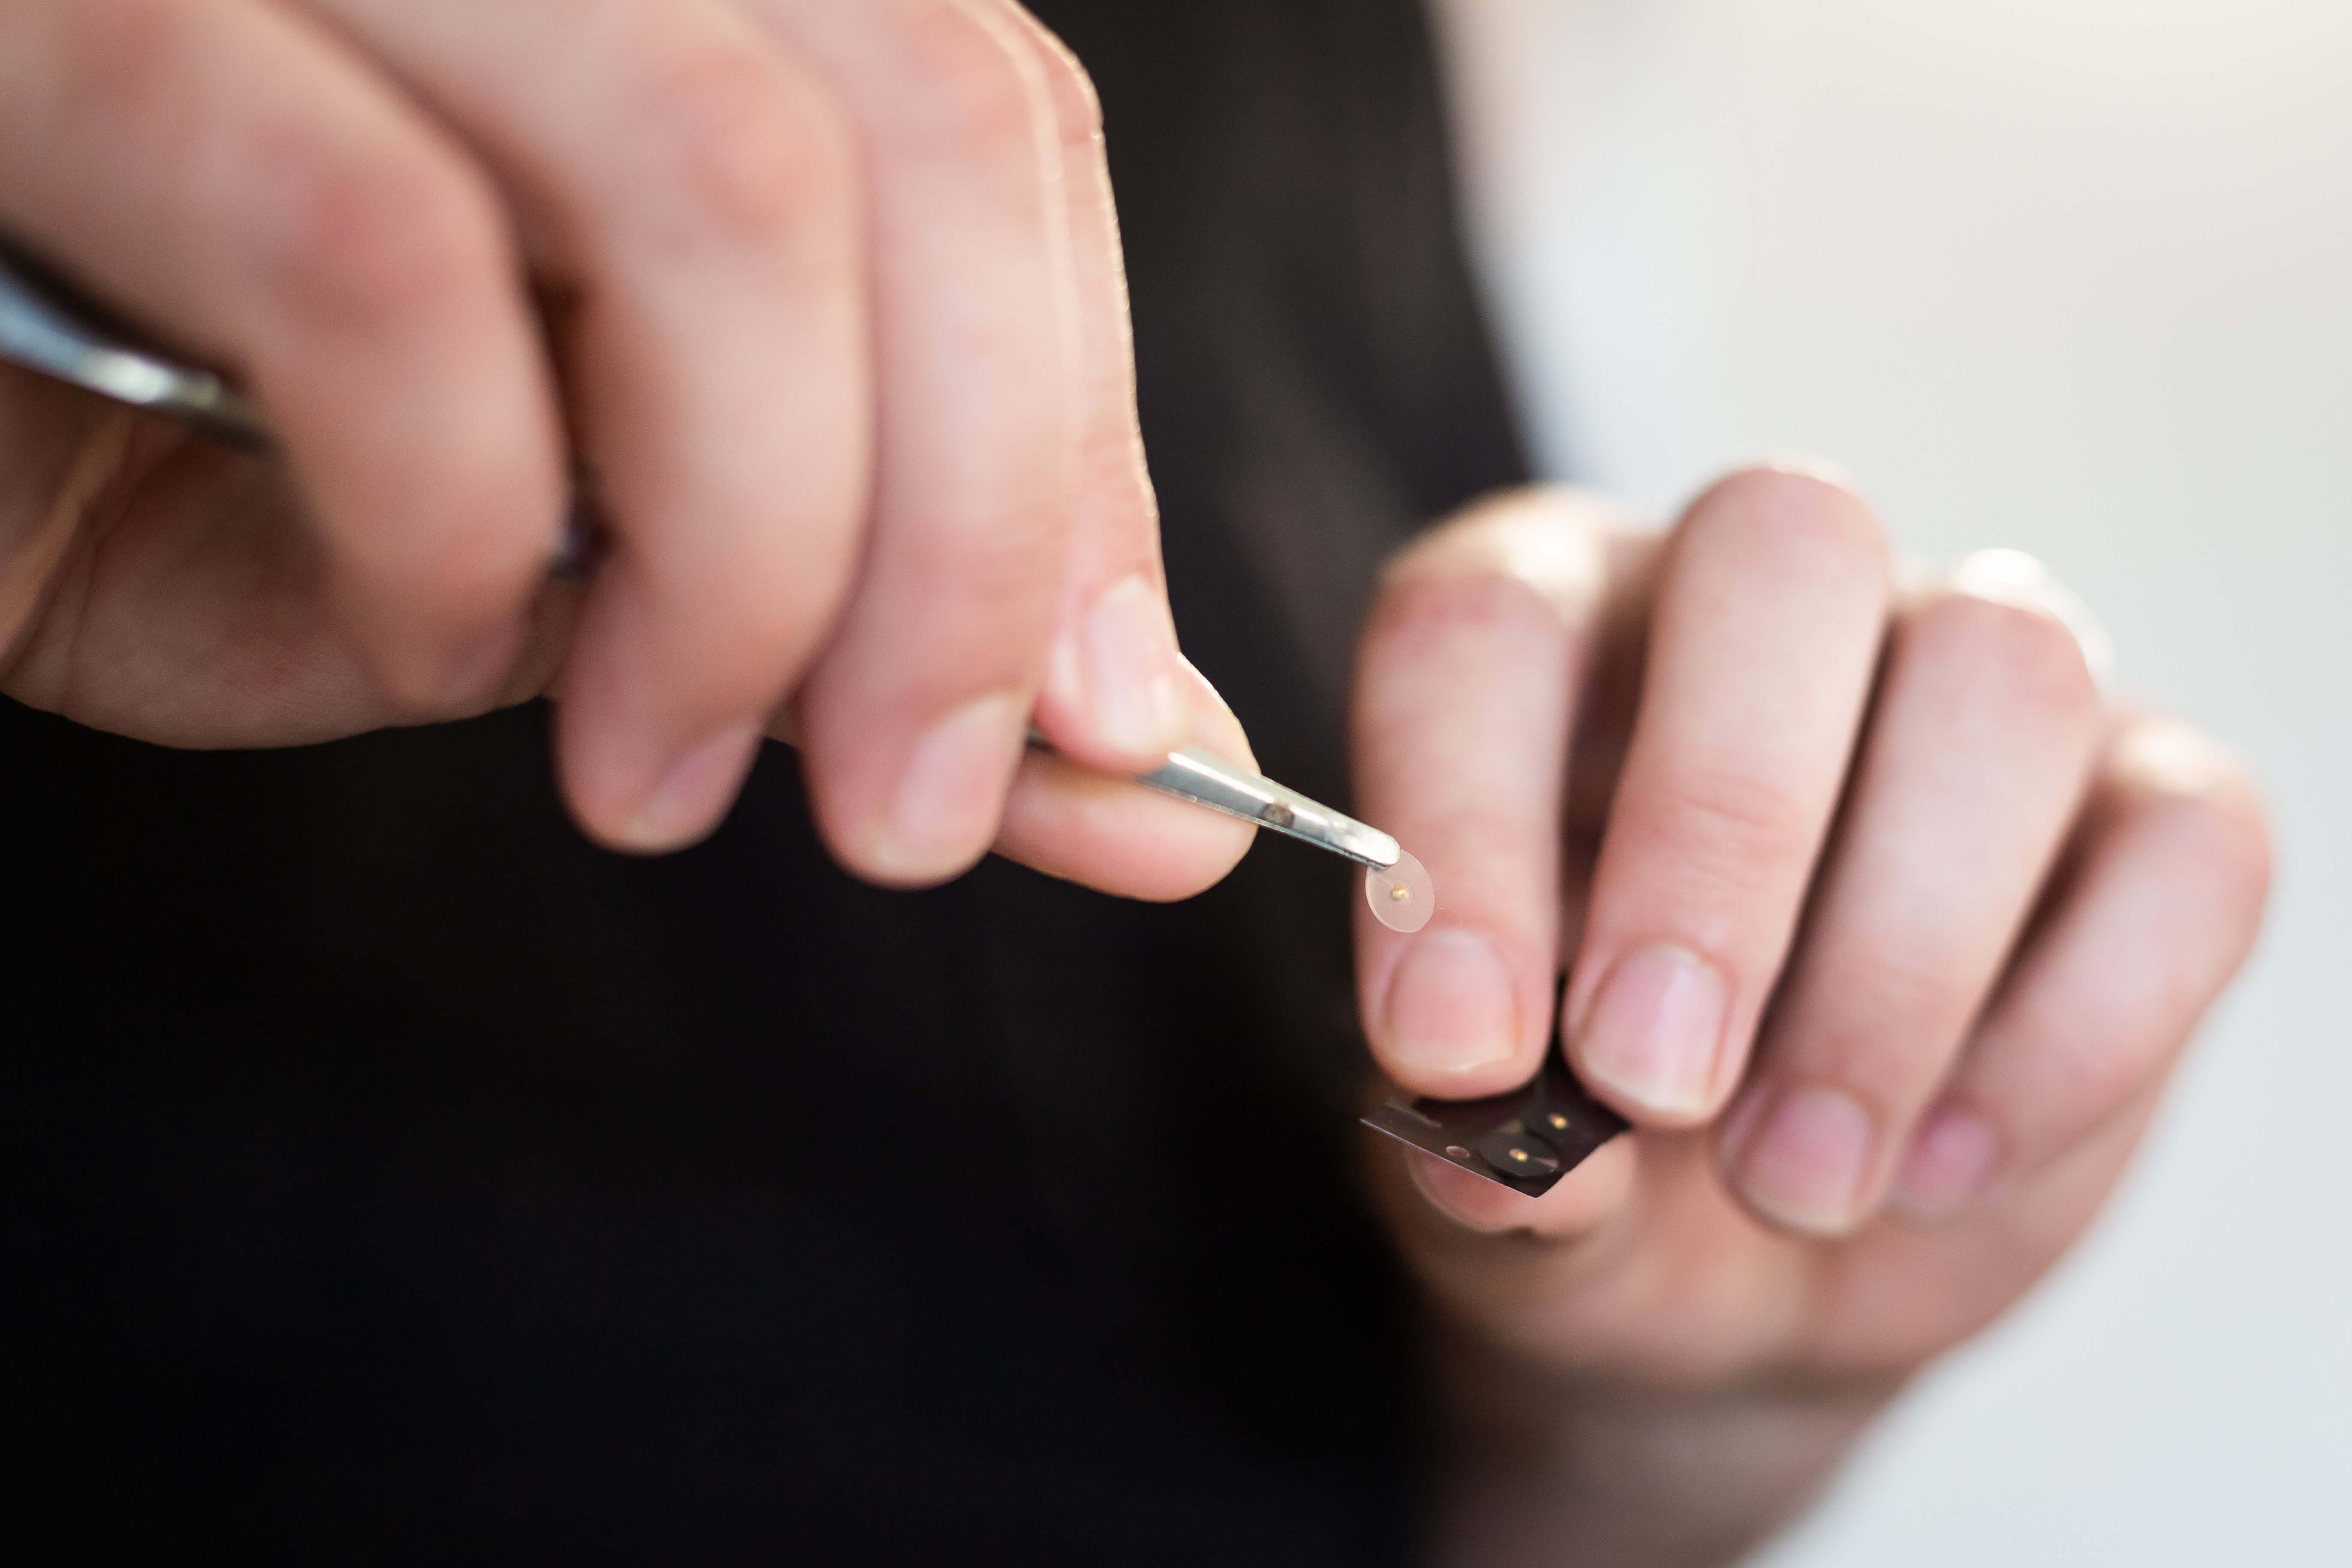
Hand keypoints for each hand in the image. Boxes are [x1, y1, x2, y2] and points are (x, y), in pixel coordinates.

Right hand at [0, 0, 1249, 894]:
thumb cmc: (118, 427)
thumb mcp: (524, 537)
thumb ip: (837, 623)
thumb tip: (1145, 777)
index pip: (981, 115)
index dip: (1081, 433)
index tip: (1106, 716)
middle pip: (918, 121)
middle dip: (974, 527)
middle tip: (907, 807)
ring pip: (720, 175)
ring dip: (757, 551)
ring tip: (668, 771)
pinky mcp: (70, 18)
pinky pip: (380, 258)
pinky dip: (456, 515)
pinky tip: (430, 641)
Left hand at [1349, 474, 2269, 1564]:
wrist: (1745, 1263)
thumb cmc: (1592, 1155)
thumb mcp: (1494, 1169)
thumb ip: (1479, 1137)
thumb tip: (1504, 1161)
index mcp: (1555, 636)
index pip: (1487, 623)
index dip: (1461, 822)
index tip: (1456, 1050)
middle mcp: (1763, 607)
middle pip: (1782, 548)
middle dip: (1717, 830)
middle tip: (1650, 1080)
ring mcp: (1971, 684)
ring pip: (2003, 681)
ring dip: (1893, 969)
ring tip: (1789, 1180)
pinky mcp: (2150, 813)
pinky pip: (2184, 851)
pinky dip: (2066, 1038)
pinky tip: (1937, 1174)